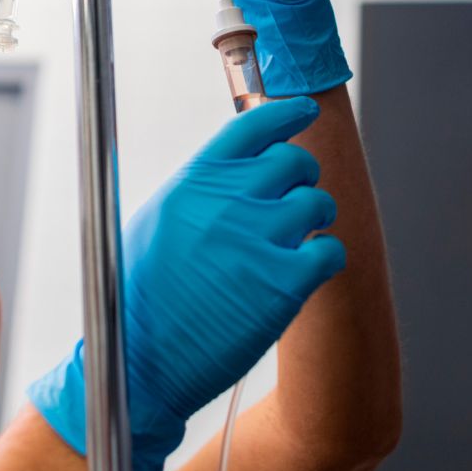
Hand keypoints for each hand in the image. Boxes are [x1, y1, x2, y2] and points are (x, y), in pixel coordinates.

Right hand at [29, 98, 344, 470]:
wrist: (141, 359)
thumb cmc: (144, 292)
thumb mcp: (160, 219)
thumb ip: (204, 187)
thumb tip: (244, 166)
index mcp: (196, 179)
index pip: (256, 124)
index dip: (288, 113)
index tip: (305, 111)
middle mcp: (229, 199)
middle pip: (295, 161)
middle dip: (300, 179)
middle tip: (292, 200)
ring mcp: (258, 238)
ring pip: (319, 202)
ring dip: (315, 220)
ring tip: (295, 242)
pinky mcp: (284, 283)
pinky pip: (330, 250)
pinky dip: (325, 258)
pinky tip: (306, 271)